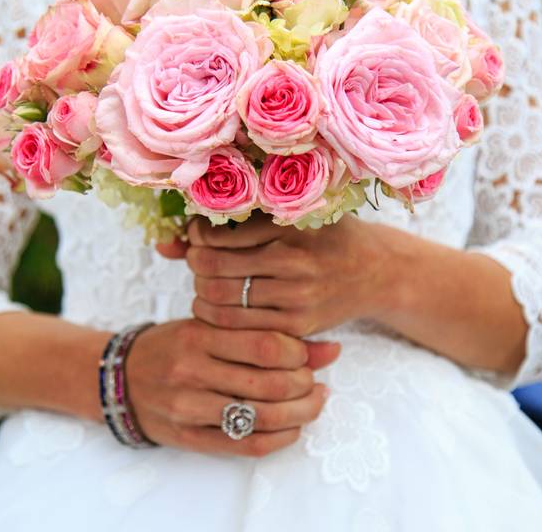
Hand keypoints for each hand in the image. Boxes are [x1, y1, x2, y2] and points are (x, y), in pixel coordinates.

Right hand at [123, 318, 340, 456]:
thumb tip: (332, 348)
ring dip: (300, 413)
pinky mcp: (189, 437)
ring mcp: (188, 407)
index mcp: (197, 335)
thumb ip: (265, 335)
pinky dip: (280, 438)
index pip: (265, 345)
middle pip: (269, 383)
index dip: (299, 353)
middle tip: (314, 382)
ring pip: (262, 417)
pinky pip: (246, 445)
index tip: (306, 355)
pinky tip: (291, 427)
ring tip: (311, 402)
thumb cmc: (173, 346)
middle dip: (305, 385)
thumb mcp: (210, 328)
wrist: (119, 378)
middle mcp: (191, 370)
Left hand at [184, 212, 401, 337]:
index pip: (216, 234)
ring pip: (221, 299)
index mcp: (289, 223)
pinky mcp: (299, 326)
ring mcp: (297, 296)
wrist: (377, 271)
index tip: (200, 235)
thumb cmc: (324, 236)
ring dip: (202, 292)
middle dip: (195, 264)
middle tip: (200, 260)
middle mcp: (294, 260)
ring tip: (207, 284)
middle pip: (212, 268)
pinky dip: (219, 318)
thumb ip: (229, 224)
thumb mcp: (288, 215)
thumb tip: (164, 243)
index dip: (196, 236)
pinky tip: (221, 307)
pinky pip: (240, 326)